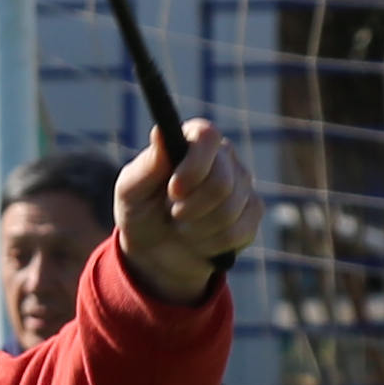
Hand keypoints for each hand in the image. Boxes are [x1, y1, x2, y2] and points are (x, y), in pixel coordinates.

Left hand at [110, 120, 264, 303]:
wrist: (154, 251)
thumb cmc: (141, 212)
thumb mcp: (131, 192)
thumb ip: (146, 166)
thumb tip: (161, 133)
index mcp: (194, 140)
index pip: (208, 137)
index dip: (194, 166)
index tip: (173, 191)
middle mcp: (224, 157)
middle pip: (221, 182)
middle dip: (190, 208)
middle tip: (172, 215)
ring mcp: (243, 184)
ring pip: (229, 211)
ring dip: (196, 229)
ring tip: (182, 227)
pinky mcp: (252, 214)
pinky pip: (238, 232)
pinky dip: (210, 244)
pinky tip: (199, 240)